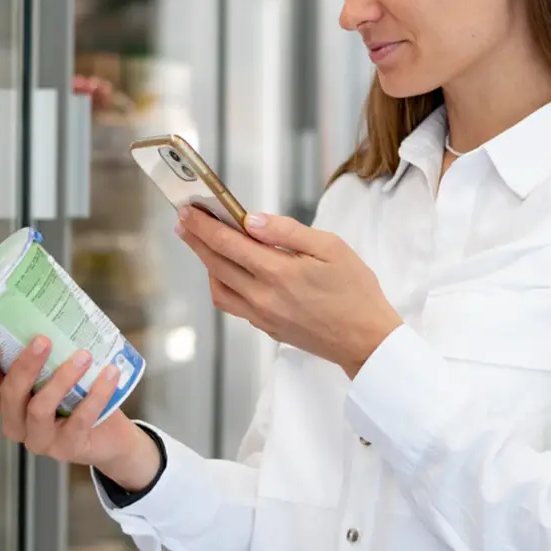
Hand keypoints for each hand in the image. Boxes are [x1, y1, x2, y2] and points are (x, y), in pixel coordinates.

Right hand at [0, 337, 161, 490]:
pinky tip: (109, 374)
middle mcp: (17, 424)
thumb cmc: (80, 398)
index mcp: (10, 403)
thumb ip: (54, 353)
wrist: (109, 437)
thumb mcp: (60, 375)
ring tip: (84, 355)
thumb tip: (63, 305)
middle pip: (12, 394)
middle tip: (43, 339)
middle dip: (25, 365)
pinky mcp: (67, 448)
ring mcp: (40, 440)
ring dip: (61, 379)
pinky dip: (96, 395)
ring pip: (40, 409)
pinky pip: (79, 420)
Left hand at [176, 207, 402, 377]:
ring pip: (219, 289)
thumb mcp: (331, 248)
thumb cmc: (355, 291)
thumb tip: (253, 219)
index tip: (188, 210)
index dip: (204, 225)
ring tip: (204, 245)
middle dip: (197, 240)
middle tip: (183, 221)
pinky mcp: (267, 328)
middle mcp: (263, 297)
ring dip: (207, 265)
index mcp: (279, 272)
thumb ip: (288, 232)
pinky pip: (233, 305)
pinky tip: (228, 272)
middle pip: (216, 265)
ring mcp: (262, 317)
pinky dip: (223, 285)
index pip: (229, 243)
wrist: (366, 340)